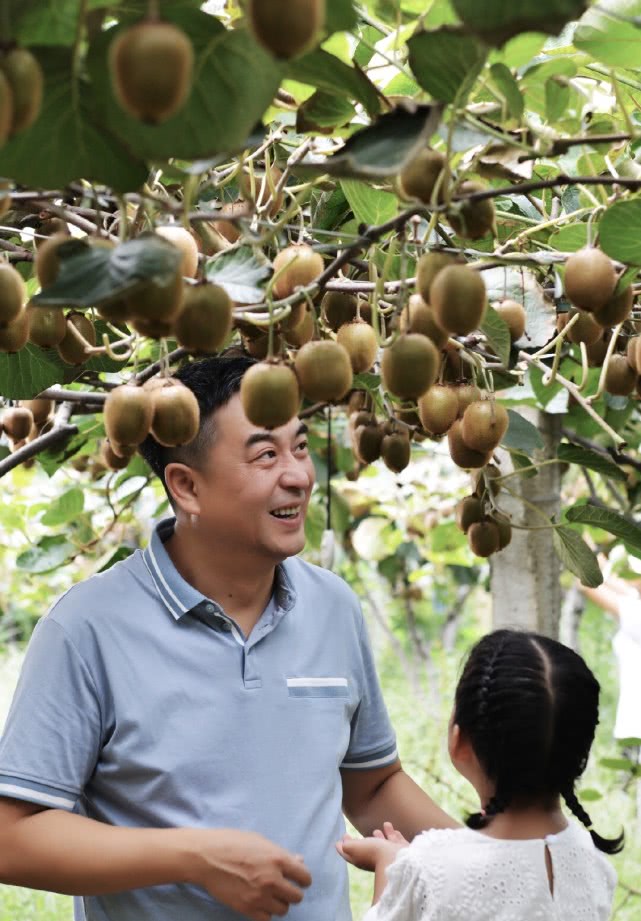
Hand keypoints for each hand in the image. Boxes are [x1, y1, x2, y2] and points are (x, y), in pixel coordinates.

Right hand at [189, 828, 311, 920]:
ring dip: (279, 903)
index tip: (298, 880)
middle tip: (283, 888)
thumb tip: (299, 860)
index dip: (303, 879)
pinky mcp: (246, 908)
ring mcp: (259, 896)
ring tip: (270, 895)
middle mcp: (272, 879)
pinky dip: (266, 913)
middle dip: (292, 892)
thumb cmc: (232, 843)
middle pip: (297, 897)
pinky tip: (260, 903)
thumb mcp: (260, 841)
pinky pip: (267, 919)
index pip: (304, 877)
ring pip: (283, 910)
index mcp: (277, 859)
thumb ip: (281, 853)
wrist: (206, 857)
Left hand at [336, 822, 408, 871]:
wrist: (397, 860)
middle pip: (368, 850)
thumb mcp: (353, 848)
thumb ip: (346, 845)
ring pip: (384, 844)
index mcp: (361, 860)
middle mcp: (375, 859)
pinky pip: (397, 842)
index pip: (349, 854)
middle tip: (360, 835)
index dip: (344, 846)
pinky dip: (394, 835)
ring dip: (381, 836)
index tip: (342, 838)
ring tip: (378, 829)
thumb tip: (342, 843)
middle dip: (365, 842)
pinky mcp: (402, 852)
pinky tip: (393, 829)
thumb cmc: (373, 853)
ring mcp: (389, 856)